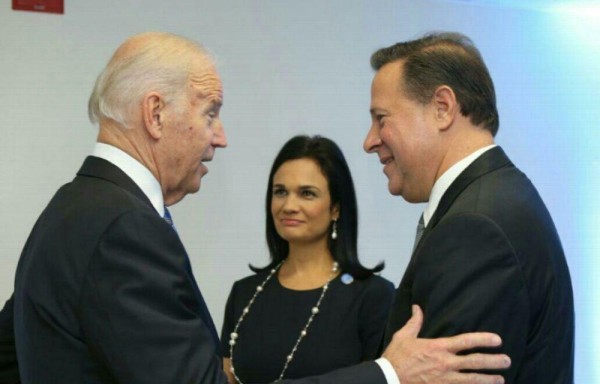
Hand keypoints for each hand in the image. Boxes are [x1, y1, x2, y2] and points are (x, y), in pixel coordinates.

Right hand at [382, 305, 509, 383]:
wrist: (389, 379)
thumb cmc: (396, 357)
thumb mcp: (403, 336)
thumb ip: (414, 322)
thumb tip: (417, 307)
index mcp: (438, 347)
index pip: (466, 341)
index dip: (483, 339)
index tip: (497, 340)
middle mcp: (445, 363)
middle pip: (475, 362)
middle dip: (493, 361)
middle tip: (506, 360)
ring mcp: (445, 379)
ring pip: (473, 380)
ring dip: (489, 379)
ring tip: (500, 379)